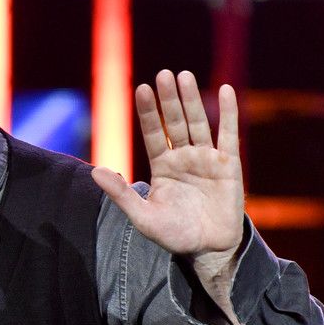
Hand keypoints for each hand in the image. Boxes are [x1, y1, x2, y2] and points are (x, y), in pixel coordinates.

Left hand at [91, 70, 243, 263]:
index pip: (153, 134)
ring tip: (183, 76)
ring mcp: (206, 159)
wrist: (209, 249)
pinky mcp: (228, 165)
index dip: (147, 112)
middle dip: (168, 100)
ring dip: (191, 100)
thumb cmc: (175, 234)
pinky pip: (228, 134)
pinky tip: (226, 90)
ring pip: (198, 123)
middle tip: (163, 74)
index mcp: (162, 167)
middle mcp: (183, 158)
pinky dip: (228, 113)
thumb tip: (95, 172)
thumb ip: (121, 194)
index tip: (140, 89)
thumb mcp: (143, 218)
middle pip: (174, 123)